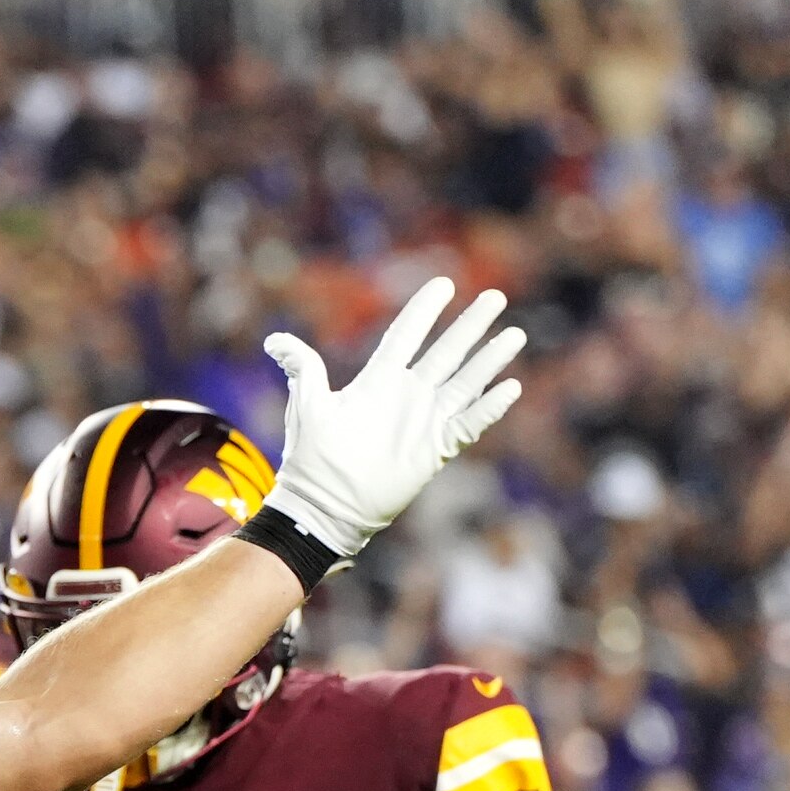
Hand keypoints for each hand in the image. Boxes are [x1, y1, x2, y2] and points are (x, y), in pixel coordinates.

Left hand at [259, 277, 527, 560]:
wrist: (325, 507)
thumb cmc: (312, 457)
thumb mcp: (309, 406)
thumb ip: (303, 369)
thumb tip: (274, 340)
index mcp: (378, 381)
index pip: (406, 336)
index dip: (424, 310)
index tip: (444, 284)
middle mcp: (406, 396)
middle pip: (446, 352)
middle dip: (471, 325)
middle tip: (495, 297)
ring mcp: (424, 422)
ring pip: (465, 382)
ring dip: (489, 360)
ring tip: (514, 334)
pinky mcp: (435, 450)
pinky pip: (470, 424)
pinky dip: (490, 408)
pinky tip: (510, 387)